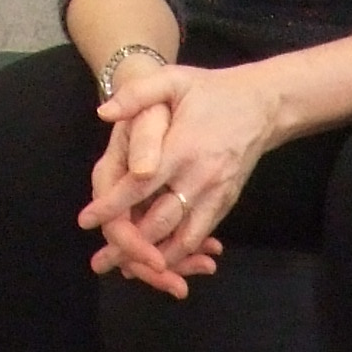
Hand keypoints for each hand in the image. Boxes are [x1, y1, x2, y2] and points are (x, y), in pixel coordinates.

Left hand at [80, 62, 278, 297]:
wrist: (264, 105)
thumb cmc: (213, 91)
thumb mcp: (174, 80)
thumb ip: (138, 95)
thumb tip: (103, 112)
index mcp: (181, 148)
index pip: (139, 185)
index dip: (112, 205)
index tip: (86, 220)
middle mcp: (199, 177)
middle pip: (159, 222)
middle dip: (129, 246)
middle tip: (102, 262)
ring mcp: (216, 194)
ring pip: (183, 239)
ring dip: (156, 259)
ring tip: (129, 271)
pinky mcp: (226, 203)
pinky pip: (200, 235)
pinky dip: (181, 254)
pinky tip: (161, 263)